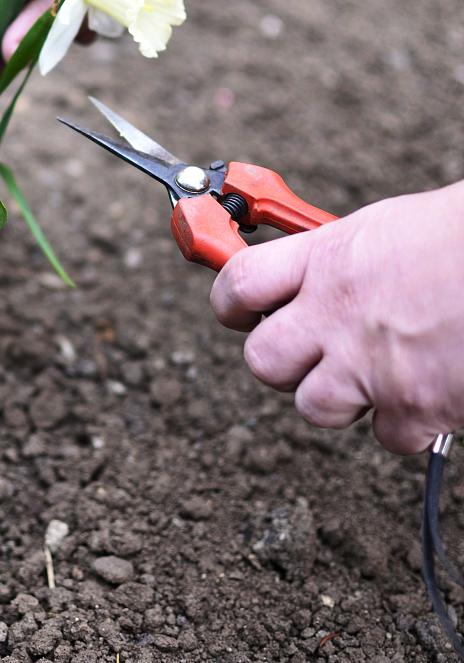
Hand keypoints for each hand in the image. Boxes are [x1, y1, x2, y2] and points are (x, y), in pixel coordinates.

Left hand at [210, 182, 463, 453]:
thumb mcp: (394, 227)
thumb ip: (352, 258)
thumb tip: (330, 277)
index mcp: (331, 257)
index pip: (240, 283)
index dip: (230, 301)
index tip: (236, 307)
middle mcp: (338, 313)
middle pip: (262, 360)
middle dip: (281, 361)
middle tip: (311, 350)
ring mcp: (370, 365)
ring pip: (314, 407)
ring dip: (340, 397)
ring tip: (377, 372)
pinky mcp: (413, 405)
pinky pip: (386, 435)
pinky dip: (406, 422)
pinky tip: (431, 391)